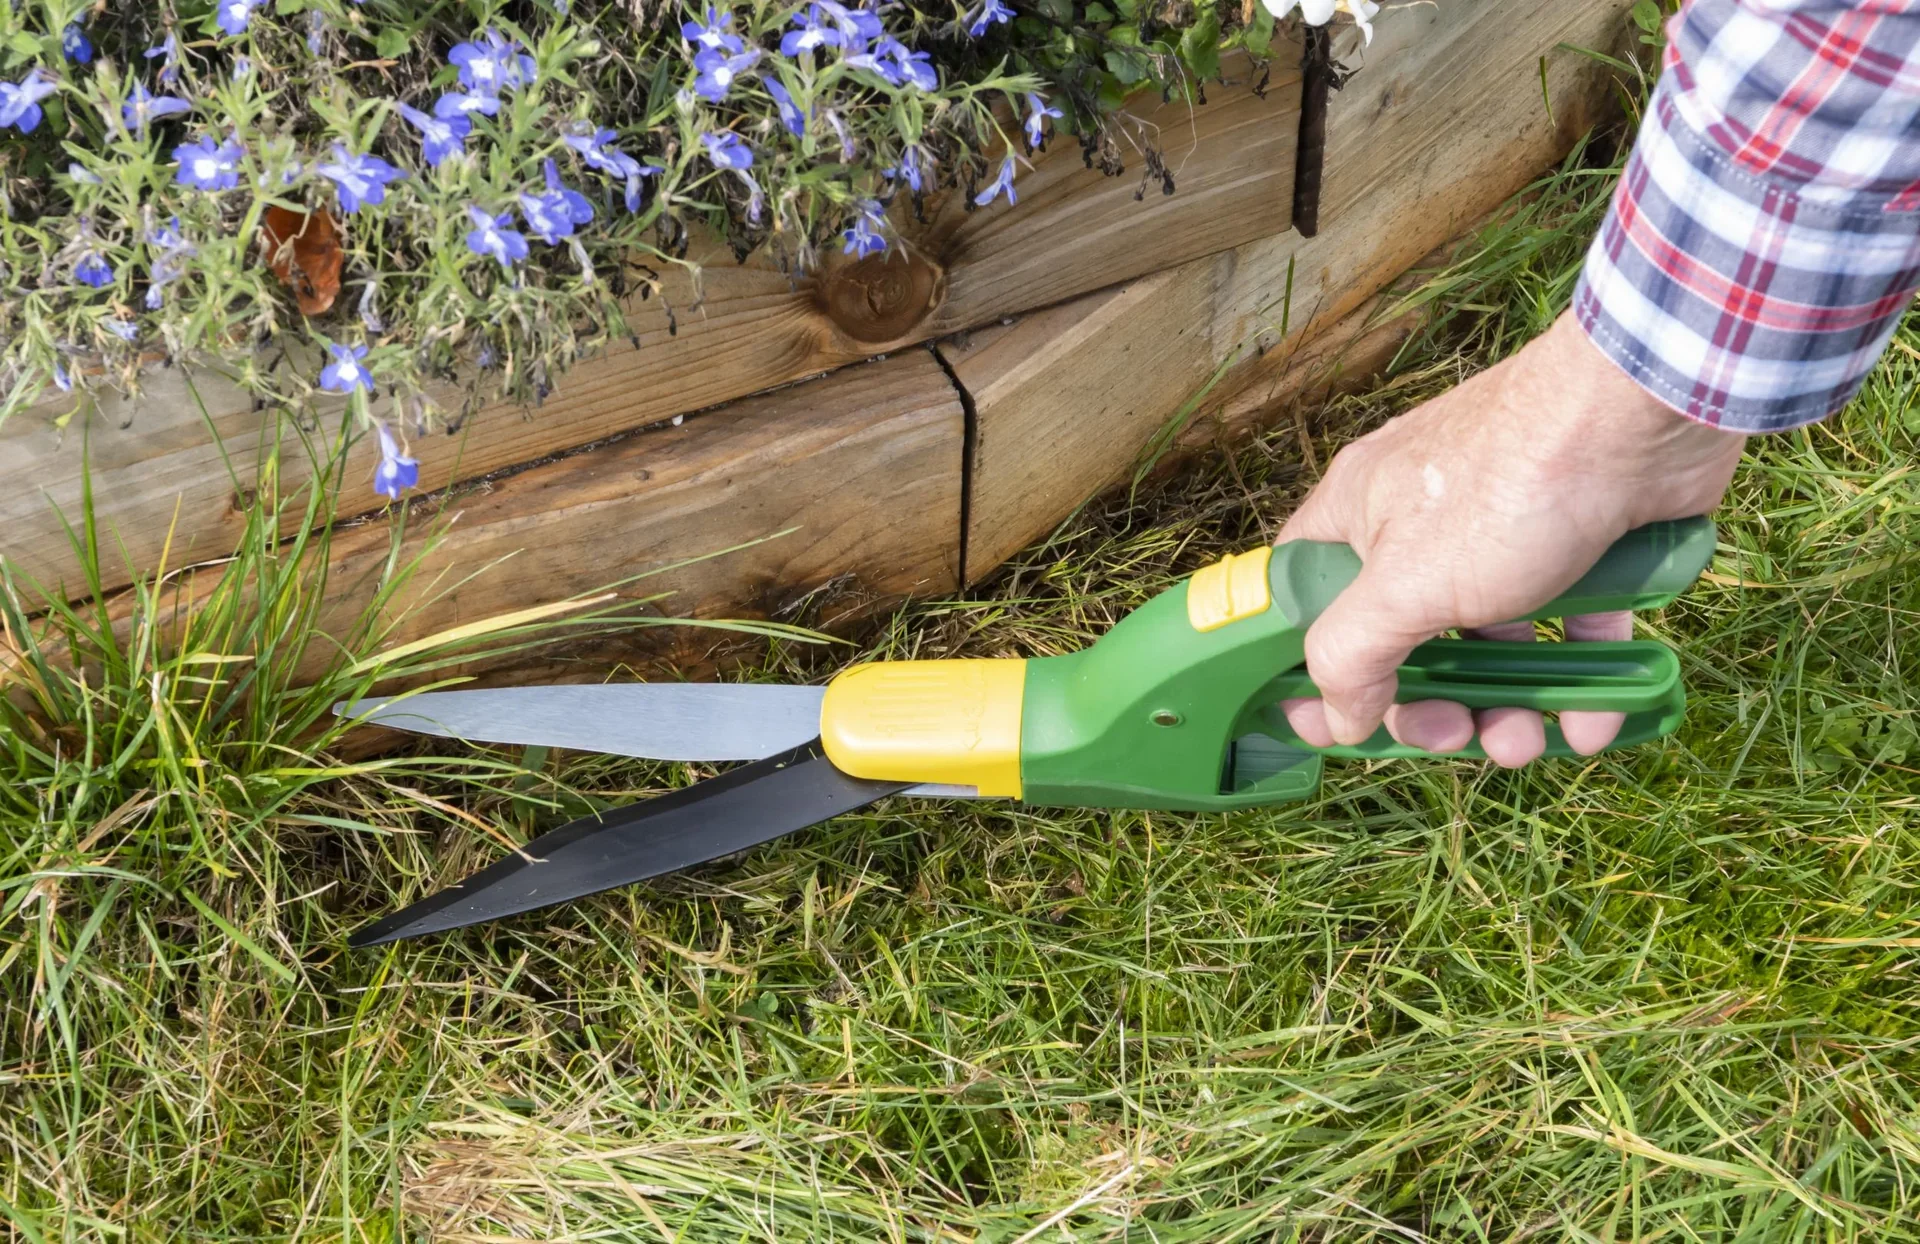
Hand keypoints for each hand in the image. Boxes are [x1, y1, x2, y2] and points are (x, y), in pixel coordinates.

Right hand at [1274, 311, 1745, 766]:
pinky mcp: (1581, 542)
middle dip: (1430, 702)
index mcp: (1358, 514)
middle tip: (1455, 737)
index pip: (1305, 598)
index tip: (1332, 728)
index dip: (1311, 666)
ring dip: (1506, 704)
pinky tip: (1596, 721)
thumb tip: (1338, 717)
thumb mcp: (1406, 584)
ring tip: (1530, 741)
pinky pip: (1567, 624)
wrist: (1646, 413)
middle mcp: (1423, 521)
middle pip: (1405, 636)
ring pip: (1490, 639)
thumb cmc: (1510, 487)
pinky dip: (1579, 678)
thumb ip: (1354, 654)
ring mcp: (1504, 531)